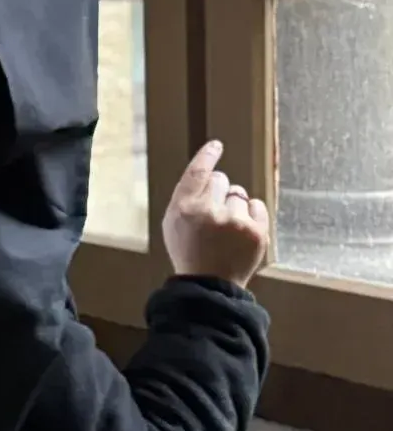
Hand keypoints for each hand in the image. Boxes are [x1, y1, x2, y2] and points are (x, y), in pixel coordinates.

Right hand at [162, 140, 269, 287]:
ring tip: (227, 229)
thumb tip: (209, 174)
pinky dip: (251, 214)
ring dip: (234, 206)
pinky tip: (242, 230)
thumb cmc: (189, 252)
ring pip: (239, 194)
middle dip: (218, 192)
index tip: (217, 145)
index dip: (208, 155)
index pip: (198, 172)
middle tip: (214, 215)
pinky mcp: (257, 232)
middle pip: (220, 180)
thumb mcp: (172, 224)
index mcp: (184, 209)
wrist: (210, 285)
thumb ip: (186, 198)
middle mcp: (209, 211)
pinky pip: (257, 205)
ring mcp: (235, 222)